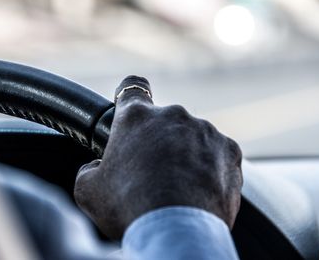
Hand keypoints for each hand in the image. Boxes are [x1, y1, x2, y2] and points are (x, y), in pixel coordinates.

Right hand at [74, 76, 242, 239]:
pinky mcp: (229, 151)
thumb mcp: (89, 189)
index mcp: (136, 118)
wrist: (176, 231)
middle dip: (159, 142)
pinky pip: (217, 156)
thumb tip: (98, 167)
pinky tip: (200, 191)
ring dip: (186, 156)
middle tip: (153, 173)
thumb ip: (91, 169)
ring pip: (192, 139)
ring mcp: (205, 132)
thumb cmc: (130, 207)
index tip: (133, 105)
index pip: (132, 87)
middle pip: (164, 123)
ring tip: (179, 188)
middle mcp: (173, 116)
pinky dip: (210, 169)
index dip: (129, 94)